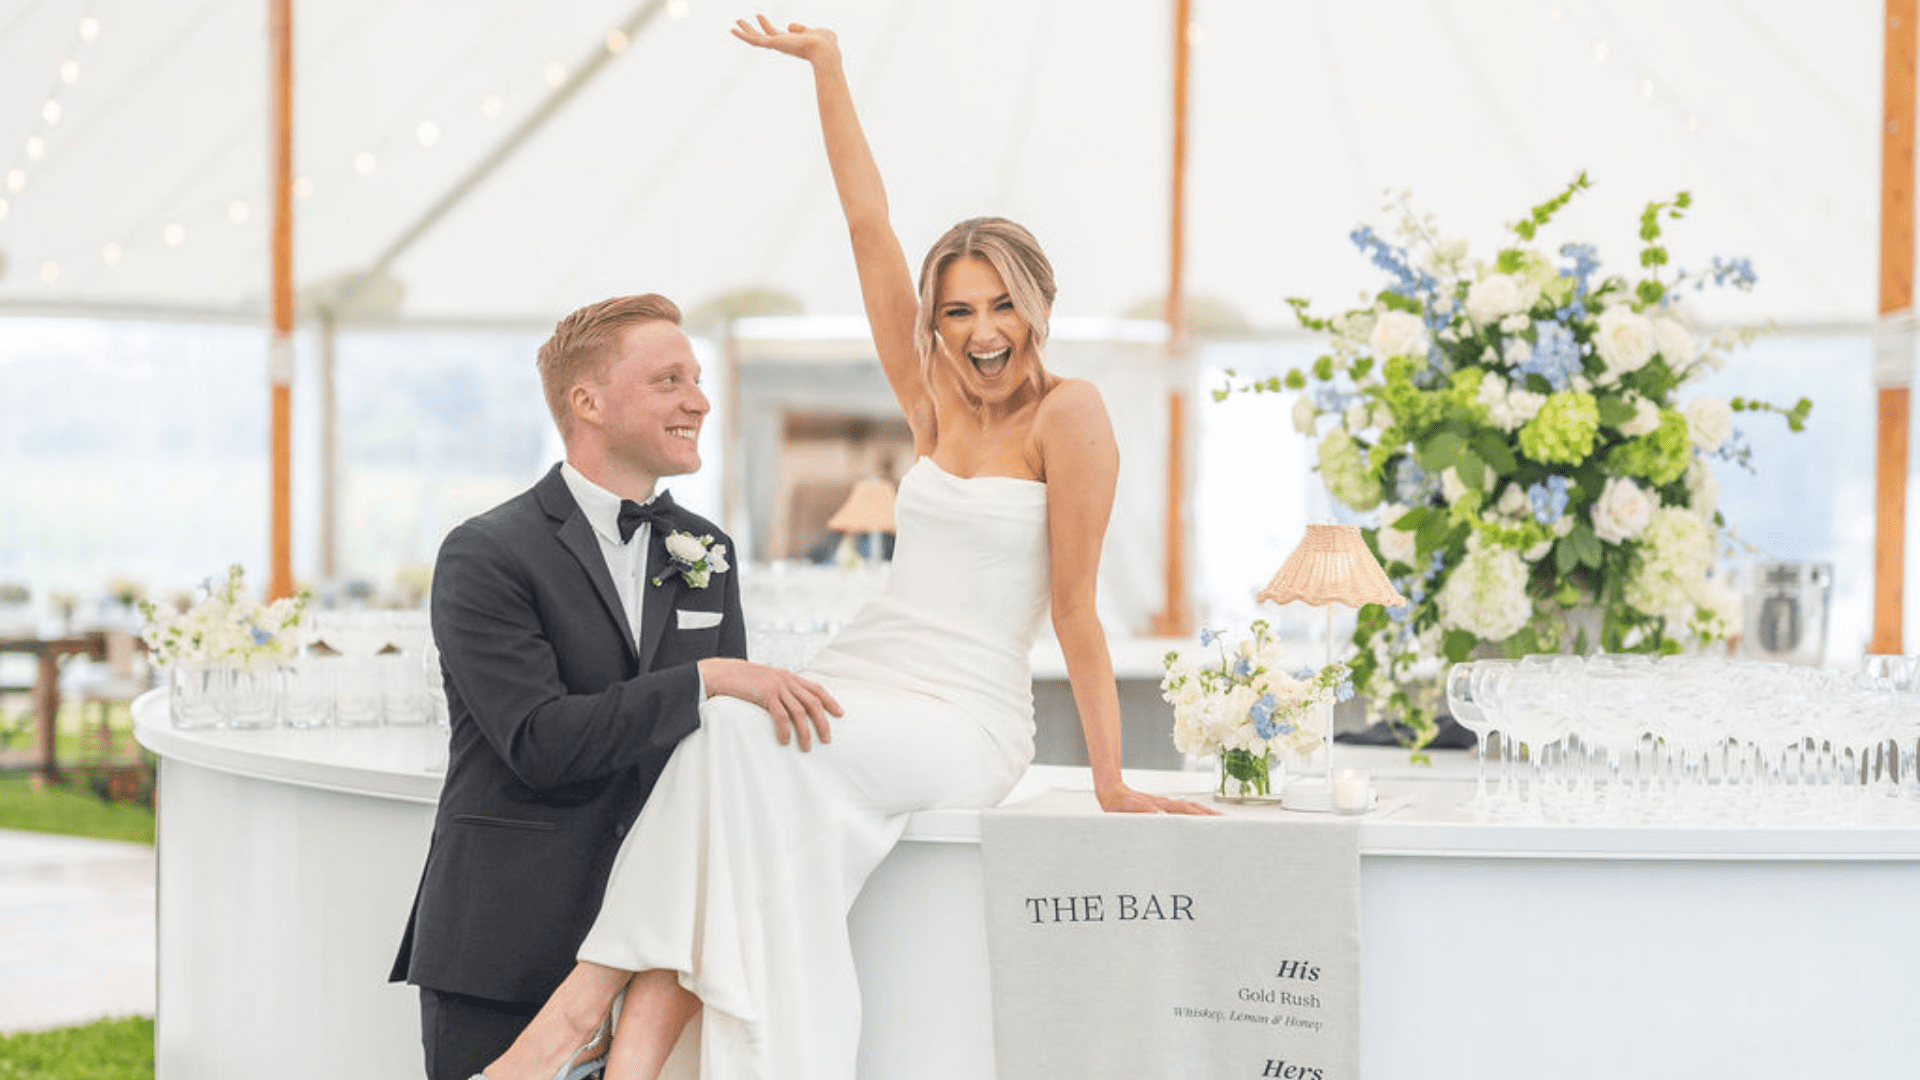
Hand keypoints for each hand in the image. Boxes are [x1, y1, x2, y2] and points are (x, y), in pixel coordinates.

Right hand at [698, 657, 842, 749]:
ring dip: (805, 731)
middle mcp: (787, 680)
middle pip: (813, 702)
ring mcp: (777, 687)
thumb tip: (792, 704)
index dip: (830, 701)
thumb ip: (781, 689)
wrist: (723, 672)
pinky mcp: (765, 694)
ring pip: (799, 711)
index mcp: (789, 677)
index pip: (817, 689)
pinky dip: (785, 730)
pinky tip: (786, 741)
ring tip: (807, 747)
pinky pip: (781, 715)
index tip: (840, 714)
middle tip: (827, 739)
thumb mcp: (767, 680)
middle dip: (823, 722)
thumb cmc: (744, 680)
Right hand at [730, 14, 839, 64]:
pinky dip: (743, 35)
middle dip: (751, 29)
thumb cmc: (825, 43)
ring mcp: (777, 45)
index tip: (759, 16)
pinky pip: (755, 40)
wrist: (825, 49)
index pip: (775, 33)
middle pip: (762, 36)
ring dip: (745, 31)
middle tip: (740, 22)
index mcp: (791, 42)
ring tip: (734, 23)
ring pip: (756, 39)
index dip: (766, 25)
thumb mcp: (813, 31)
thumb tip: (788, 26)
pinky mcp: (773, 44)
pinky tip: (734, 29)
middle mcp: (782, 45)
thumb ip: (802, 29)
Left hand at [1095, 783, 1220, 815]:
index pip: (1187, 811)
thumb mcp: (1130, 808)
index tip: (1215, 823)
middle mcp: (1167, 804)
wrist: (1111, 791)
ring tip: (1221, 821)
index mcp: (1162, 805)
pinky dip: (1197, 812)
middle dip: (1211, 816)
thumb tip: (1161, 815)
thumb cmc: (1119, 802)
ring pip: (1191, 808)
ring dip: (1206, 814)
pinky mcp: (1163, 807)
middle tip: (1227, 824)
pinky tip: (1201, 818)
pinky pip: (1185, 809)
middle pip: (1194, 809)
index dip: (1201, 817)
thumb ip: (1145, 810)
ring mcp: (1166, 804)